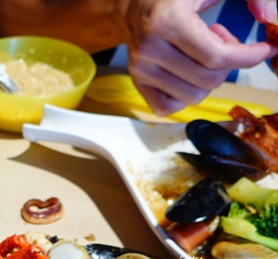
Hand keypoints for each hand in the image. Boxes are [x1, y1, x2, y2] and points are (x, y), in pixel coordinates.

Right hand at [124, 0, 273, 115]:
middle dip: (228, 65)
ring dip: (207, 79)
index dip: (248, 57)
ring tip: (201, 54)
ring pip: (193, 96)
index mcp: (166, 21)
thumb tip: (269, 17)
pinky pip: (168, 107)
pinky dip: (185, 95)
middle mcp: (149, 48)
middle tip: (223, 43)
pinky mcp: (137, 81)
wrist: (135, 3)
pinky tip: (187, 72)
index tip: (264, 50)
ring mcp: (140, 68)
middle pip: (208, 79)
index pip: (217, 57)